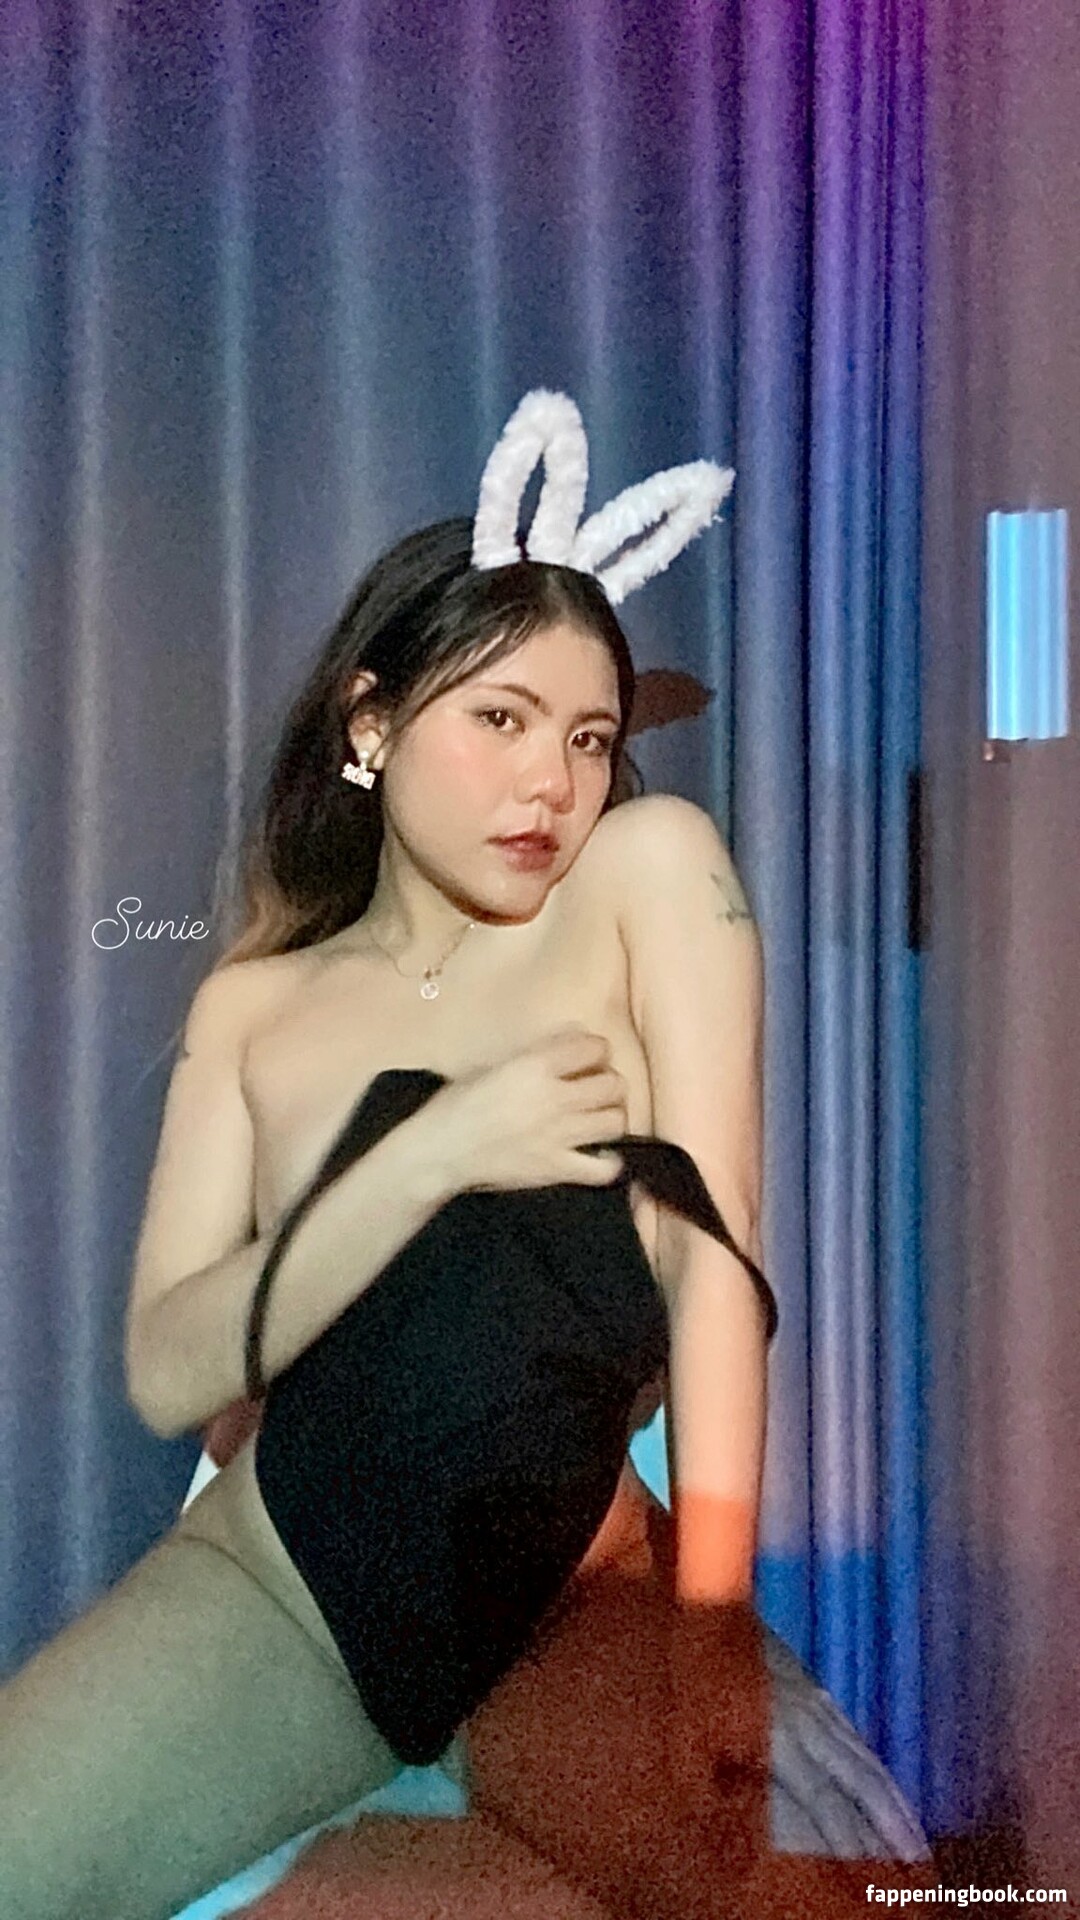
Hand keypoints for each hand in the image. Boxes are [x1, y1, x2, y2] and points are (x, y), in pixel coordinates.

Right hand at [421, 1027, 627, 1195]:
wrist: (439, 1152)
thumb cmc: (456, 1104)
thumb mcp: (492, 1065)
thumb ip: (535, 1052)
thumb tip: (571, 1038)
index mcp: (535, 1066)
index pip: (593, 1047)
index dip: (596, 1050)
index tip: (589, 1057)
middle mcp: (554, 1098)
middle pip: (613, 1084)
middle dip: (608, 1082)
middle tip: (594, 1088)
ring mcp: (559, 1136)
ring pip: (615, 1121)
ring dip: (610, 1116)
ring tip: (597, 1118)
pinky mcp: (557, 1169)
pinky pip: (604, 1169)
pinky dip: (607, 1162)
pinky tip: (597, 1153)